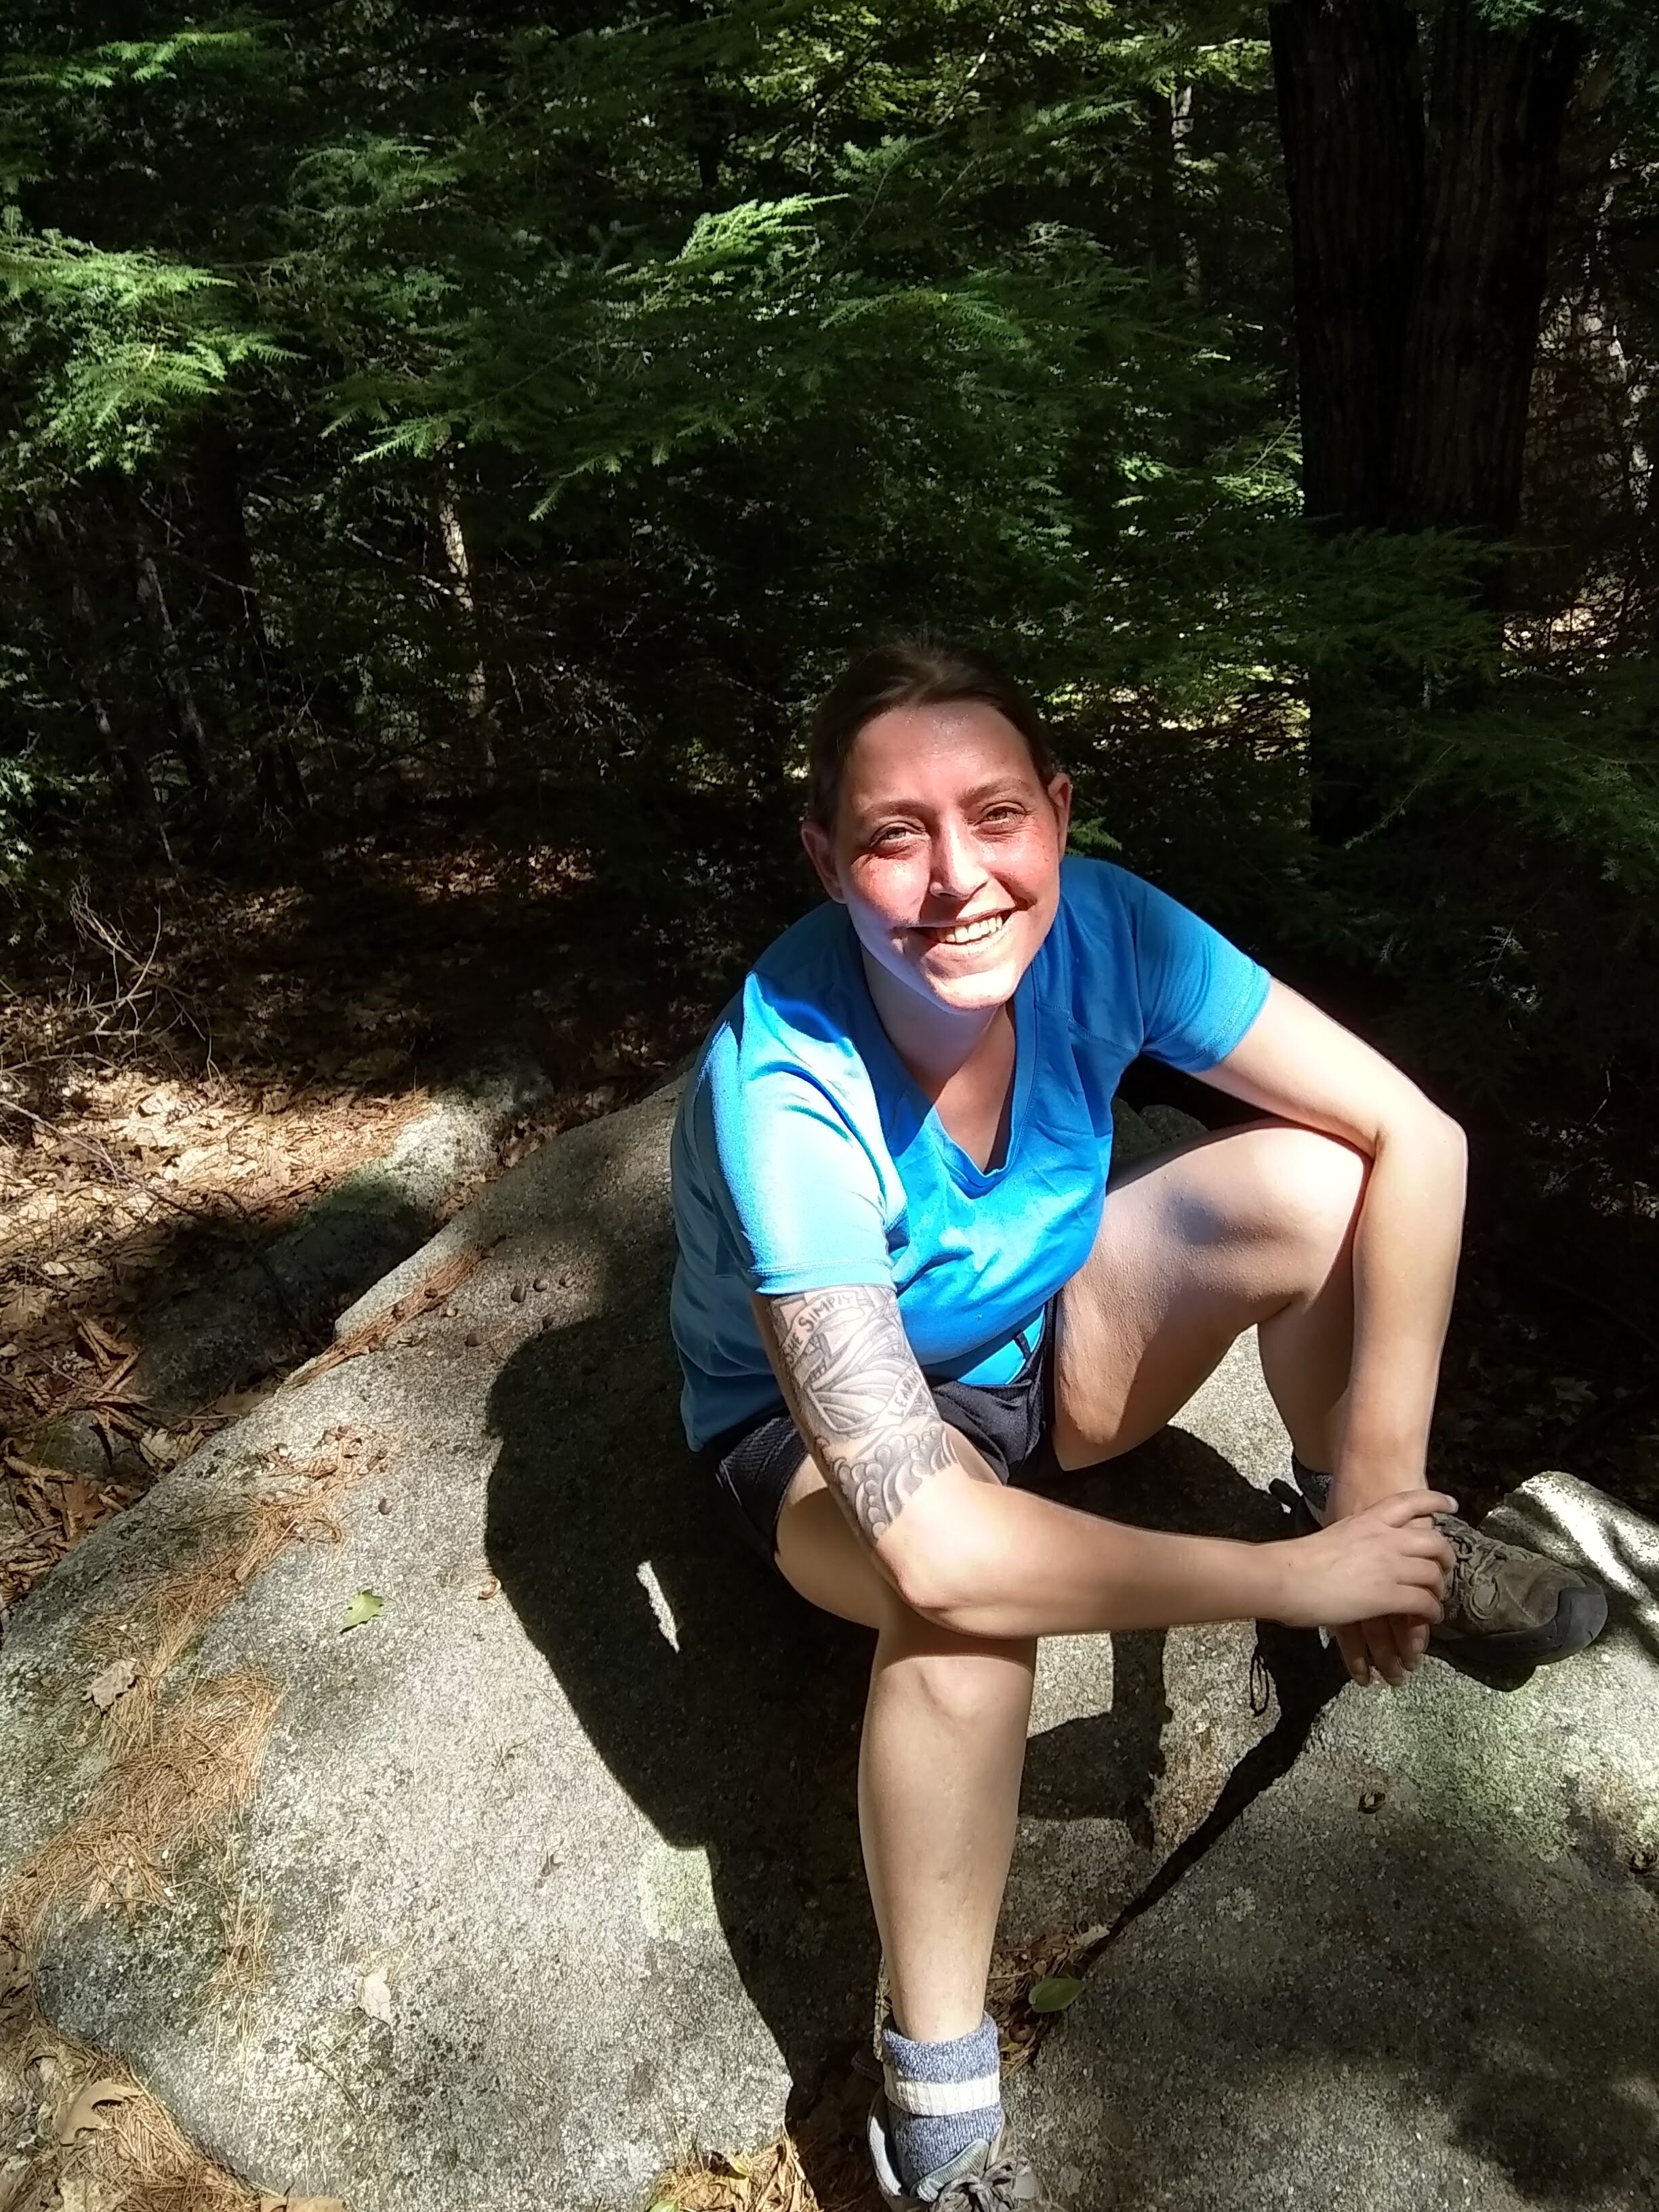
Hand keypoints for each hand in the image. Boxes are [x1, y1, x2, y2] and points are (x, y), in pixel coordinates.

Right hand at [1271, 1491, 1455, 1685]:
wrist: (1285, 1576)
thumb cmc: (1299, 1558)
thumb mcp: (1334, 1534)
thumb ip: (1354, 1537)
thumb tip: (1357, 1545)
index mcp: (1368, 1520)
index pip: (1410, 1501)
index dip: (1435, 1501)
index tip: (1451, 1505)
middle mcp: (1385, 1538)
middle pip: (1433, 1540)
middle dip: (1446, 1555)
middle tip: (1446, 1566)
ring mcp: (1389, 1566)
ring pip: (1433, 1574)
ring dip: (1439, 1590)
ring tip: (1436, 1600)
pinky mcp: (1388, 1595)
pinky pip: (1424, 1602)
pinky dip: (1432, 1612)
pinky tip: (1428, 1618)